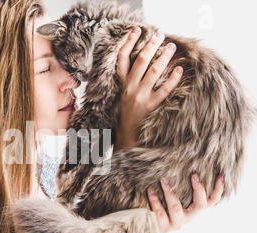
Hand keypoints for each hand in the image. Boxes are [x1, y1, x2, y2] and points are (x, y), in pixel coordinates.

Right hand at [114, 27, 182, 148]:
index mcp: (121, 83)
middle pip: (141, 61)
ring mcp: (140, 96)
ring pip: (154, 72)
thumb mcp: (122, 94)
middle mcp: (130, 87)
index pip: (122, 59)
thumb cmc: (126, 113)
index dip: (128, 43)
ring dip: (164, 57)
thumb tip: (141, 61)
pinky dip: (172, 79)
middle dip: (151, 45)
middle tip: (160, 35)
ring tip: (171, 47)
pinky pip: (164, 90)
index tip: (136, 30)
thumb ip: (128, 79)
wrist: (126, 135)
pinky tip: (179, 70)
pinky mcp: (150, 105)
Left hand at [147, 174, 224, 232]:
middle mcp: (187, 219)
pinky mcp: (162, 228)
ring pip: (176, 207)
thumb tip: (187, 167)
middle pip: (200, 205)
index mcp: (193, 212)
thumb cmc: (162, 207)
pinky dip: (154, 200)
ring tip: (162, 179)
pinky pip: (159, 212)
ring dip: (170, 191)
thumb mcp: (175, 198)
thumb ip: (181, 188)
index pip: (212, 201)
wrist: (146, 226)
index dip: (218, 190)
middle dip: (198, 189)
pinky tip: (150, 190)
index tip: (220, 176)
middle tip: (194, 175)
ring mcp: (175, 225)